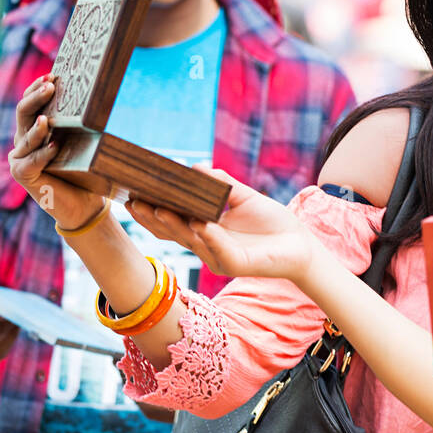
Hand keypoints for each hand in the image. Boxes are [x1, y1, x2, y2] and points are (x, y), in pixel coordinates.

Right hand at [8, 74, 104, 227]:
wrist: (83, 205)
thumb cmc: (85, 171)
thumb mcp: (83, 142)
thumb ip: (79, 124)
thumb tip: (98, 93)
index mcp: (36, 129)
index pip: (31, 104)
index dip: (37, 88)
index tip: (52, 74)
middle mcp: (24, 141)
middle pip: (23, 113)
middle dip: (35, 98)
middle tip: (50, 85)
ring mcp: (20, 158)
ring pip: (26, 137)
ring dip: (37, 127)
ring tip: (46, 118)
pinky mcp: (23, 175)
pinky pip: (31, 162)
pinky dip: (43, 154)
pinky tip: (54, 146)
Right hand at [127, 167, 315, 285]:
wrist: (300, 242)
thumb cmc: (272, 221)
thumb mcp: (244, 197)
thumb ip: (221, 184)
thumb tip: (196, 167)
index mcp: (204, 231)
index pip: (170, 223)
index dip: (151, 213)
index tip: (132, 196)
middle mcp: (206, 247)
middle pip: (173, 233)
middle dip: (153, 218)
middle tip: (135, 202)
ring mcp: (219, 258)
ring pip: (191, 241)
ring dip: (175, 225)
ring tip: (160, 208)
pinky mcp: (236, 265)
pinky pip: (218, 250)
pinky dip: (208, 236)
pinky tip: (199, 223)